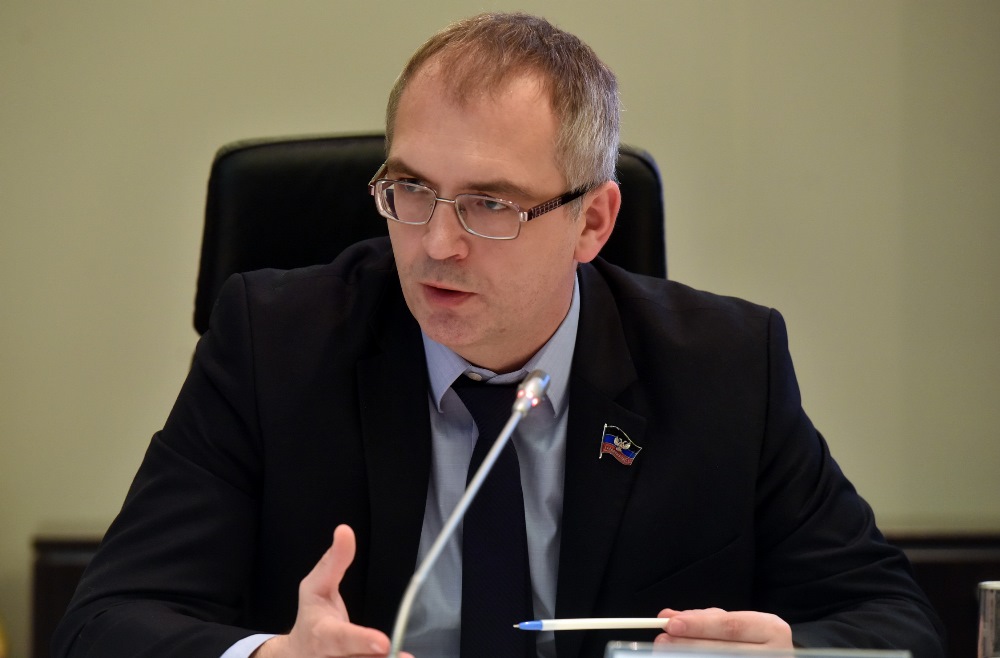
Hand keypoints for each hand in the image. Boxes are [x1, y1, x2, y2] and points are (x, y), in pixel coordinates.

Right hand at [253, 525, 412, 657]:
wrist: (296, 653)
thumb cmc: (311, 614)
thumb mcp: (315, 586)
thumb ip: (333, 562)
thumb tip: (345, 530)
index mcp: (322, 634)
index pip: (340, 637)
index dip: (361, 640)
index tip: (383, 642)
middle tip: (402, 654)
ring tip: (407, 656)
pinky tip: (403, 657)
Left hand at [653, 607, 791, 647]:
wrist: (776, 656)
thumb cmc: (754, 639)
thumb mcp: (736, 622)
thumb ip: (705, 619)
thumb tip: (668, 616)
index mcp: (771, 630)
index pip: (731, 626)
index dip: (700, 626)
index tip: (672, 624)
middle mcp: (774, 652)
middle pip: (723, 650)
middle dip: (688, 645)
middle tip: (662, 641)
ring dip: (689, 657)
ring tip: (666, 652)